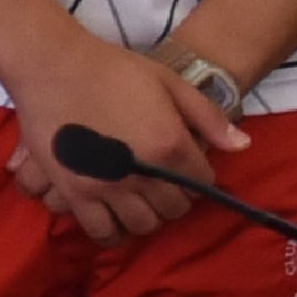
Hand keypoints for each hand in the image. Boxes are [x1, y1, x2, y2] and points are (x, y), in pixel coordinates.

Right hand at [2, 39, 241, 244]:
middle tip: (161, 185)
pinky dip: (113, 232)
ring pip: (142, 226)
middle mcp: (143, 174)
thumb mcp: (168, 81)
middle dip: (174, 199)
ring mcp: (107, 187)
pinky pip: (102, 232)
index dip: (197, 177)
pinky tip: (112, 217)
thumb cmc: (113, 69)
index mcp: (170, 145)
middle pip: (174, 210)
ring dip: (146, 217)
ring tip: (137, 201)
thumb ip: (208, 116)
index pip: (201, 184)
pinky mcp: (75, 194)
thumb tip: (242, 147)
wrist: (53, 64)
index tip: (184, 168)